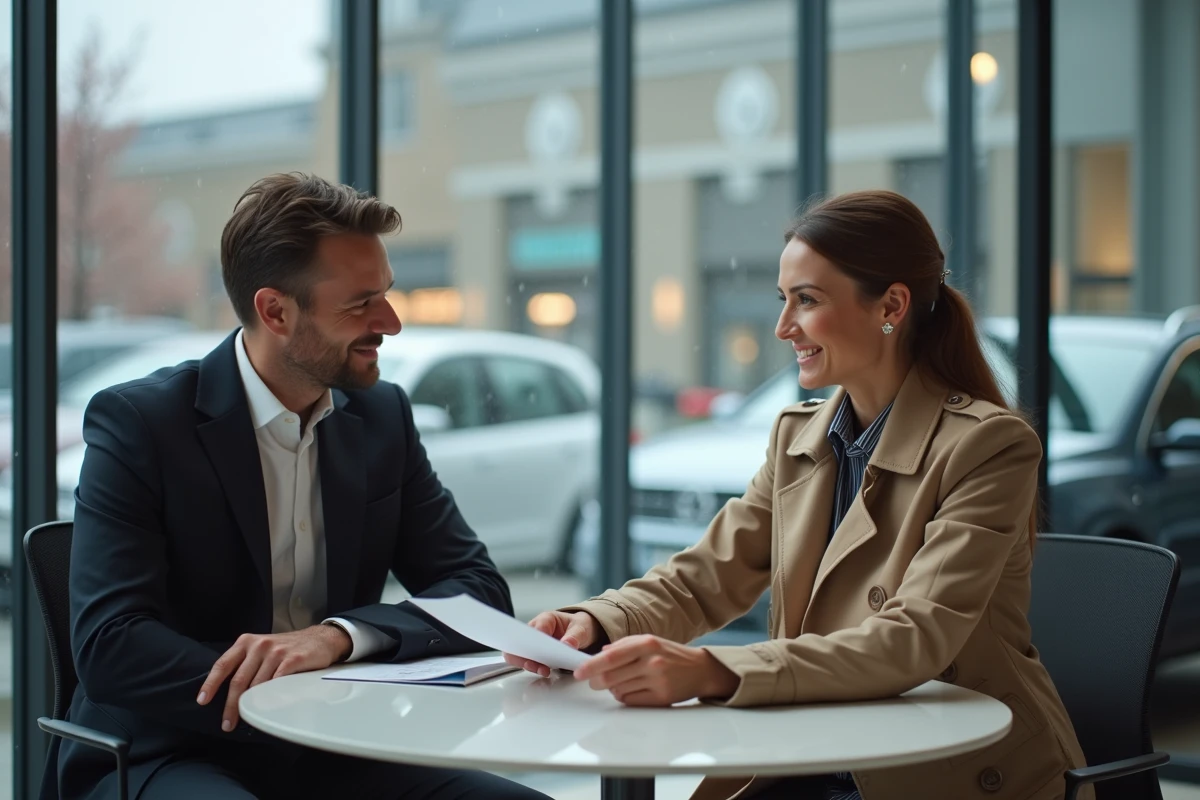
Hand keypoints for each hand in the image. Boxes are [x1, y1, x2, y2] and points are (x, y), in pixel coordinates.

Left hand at [196, 624, 351, 731]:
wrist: (320, 639)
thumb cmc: (288, 648)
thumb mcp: (262, 648)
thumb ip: (246, 663)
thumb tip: (227, 691)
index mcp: (247, 642)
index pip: (223, 664)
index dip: (211, 684)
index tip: (202, 701)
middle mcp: (259, 645)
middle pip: (239, 680)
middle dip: (231, 705)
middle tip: (227, 723)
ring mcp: (277, 652)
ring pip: (256, 685)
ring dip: (250, 706)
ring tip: (247, 720)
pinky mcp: (293, 659)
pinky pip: (277, 683)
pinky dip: (270, 698)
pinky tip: (267, 709)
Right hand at [503, 611, 599, 677]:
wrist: (580, 632)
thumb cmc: (578, 627)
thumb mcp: (581, 629)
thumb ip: (575, 636)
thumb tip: (567, 644)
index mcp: (547, 618)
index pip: (537, 627)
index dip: (537, 639)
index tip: (542, 649)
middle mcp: (536, 629)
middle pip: (522, 640)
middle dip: (526, 654)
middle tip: (537, 664)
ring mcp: (534, 642)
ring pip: (521, 653)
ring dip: (528, 663)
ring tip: (543, 670)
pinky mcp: (536, 653)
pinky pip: (528, 660)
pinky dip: (533, 667)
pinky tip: (544, 671)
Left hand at [573, 634, 738, 706]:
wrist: (701, 669)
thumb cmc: (670, 654)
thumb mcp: (649, 641)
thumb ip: (623, 645)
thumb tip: (600, 654)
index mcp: (646, 643)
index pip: (611, 657)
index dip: (592, 666)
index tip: (578, 672)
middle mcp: (652, 662)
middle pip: (611, 677)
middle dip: (597, 682)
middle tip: (593, 682)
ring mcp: (657, 681)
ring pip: (619, 691)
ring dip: (613, 689)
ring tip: (622, 682)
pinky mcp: (661, 698)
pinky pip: (631, 701)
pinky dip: (625, 697)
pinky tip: (632, 689)